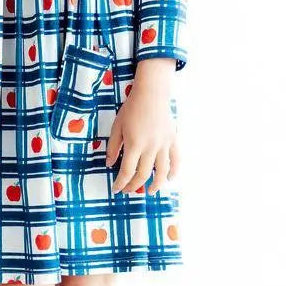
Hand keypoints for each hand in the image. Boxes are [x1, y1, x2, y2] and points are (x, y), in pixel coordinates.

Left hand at [105, 71, 179, 194]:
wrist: (152, 94)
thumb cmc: (131, 109)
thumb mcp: (117, 127)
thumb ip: (112, 147)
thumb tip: (109, 164)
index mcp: (134, 144)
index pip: (127, 171)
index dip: (120, 183)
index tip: (116, 189)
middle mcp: (150, 147)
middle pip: (143, 174)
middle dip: (134, 185)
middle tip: (128, 190)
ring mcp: (164, 145)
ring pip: (162, 172)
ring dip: (155, 185)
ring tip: (149, 191)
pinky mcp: (173, 140)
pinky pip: (176, 160)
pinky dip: (174, 171)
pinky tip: (169, 179)